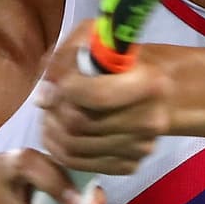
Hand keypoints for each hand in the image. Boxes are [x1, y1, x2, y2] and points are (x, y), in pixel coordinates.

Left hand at [37, 20, 171, 175]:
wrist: (160, 92)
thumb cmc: (123, 61)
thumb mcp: (97, 38)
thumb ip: (65, 57)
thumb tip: (45, 94)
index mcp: (149, 83)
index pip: (96, 95)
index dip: (65, 90)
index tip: (57, 84)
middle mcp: (149, 119)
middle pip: (79, 124)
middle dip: (55, 112)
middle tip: (49, 102)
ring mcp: (141, 147)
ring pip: (75, 148)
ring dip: (53, 131)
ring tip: (51, 116)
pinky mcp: (131, 165)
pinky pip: (82, 165)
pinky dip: (62, 151)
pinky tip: (60, 134)